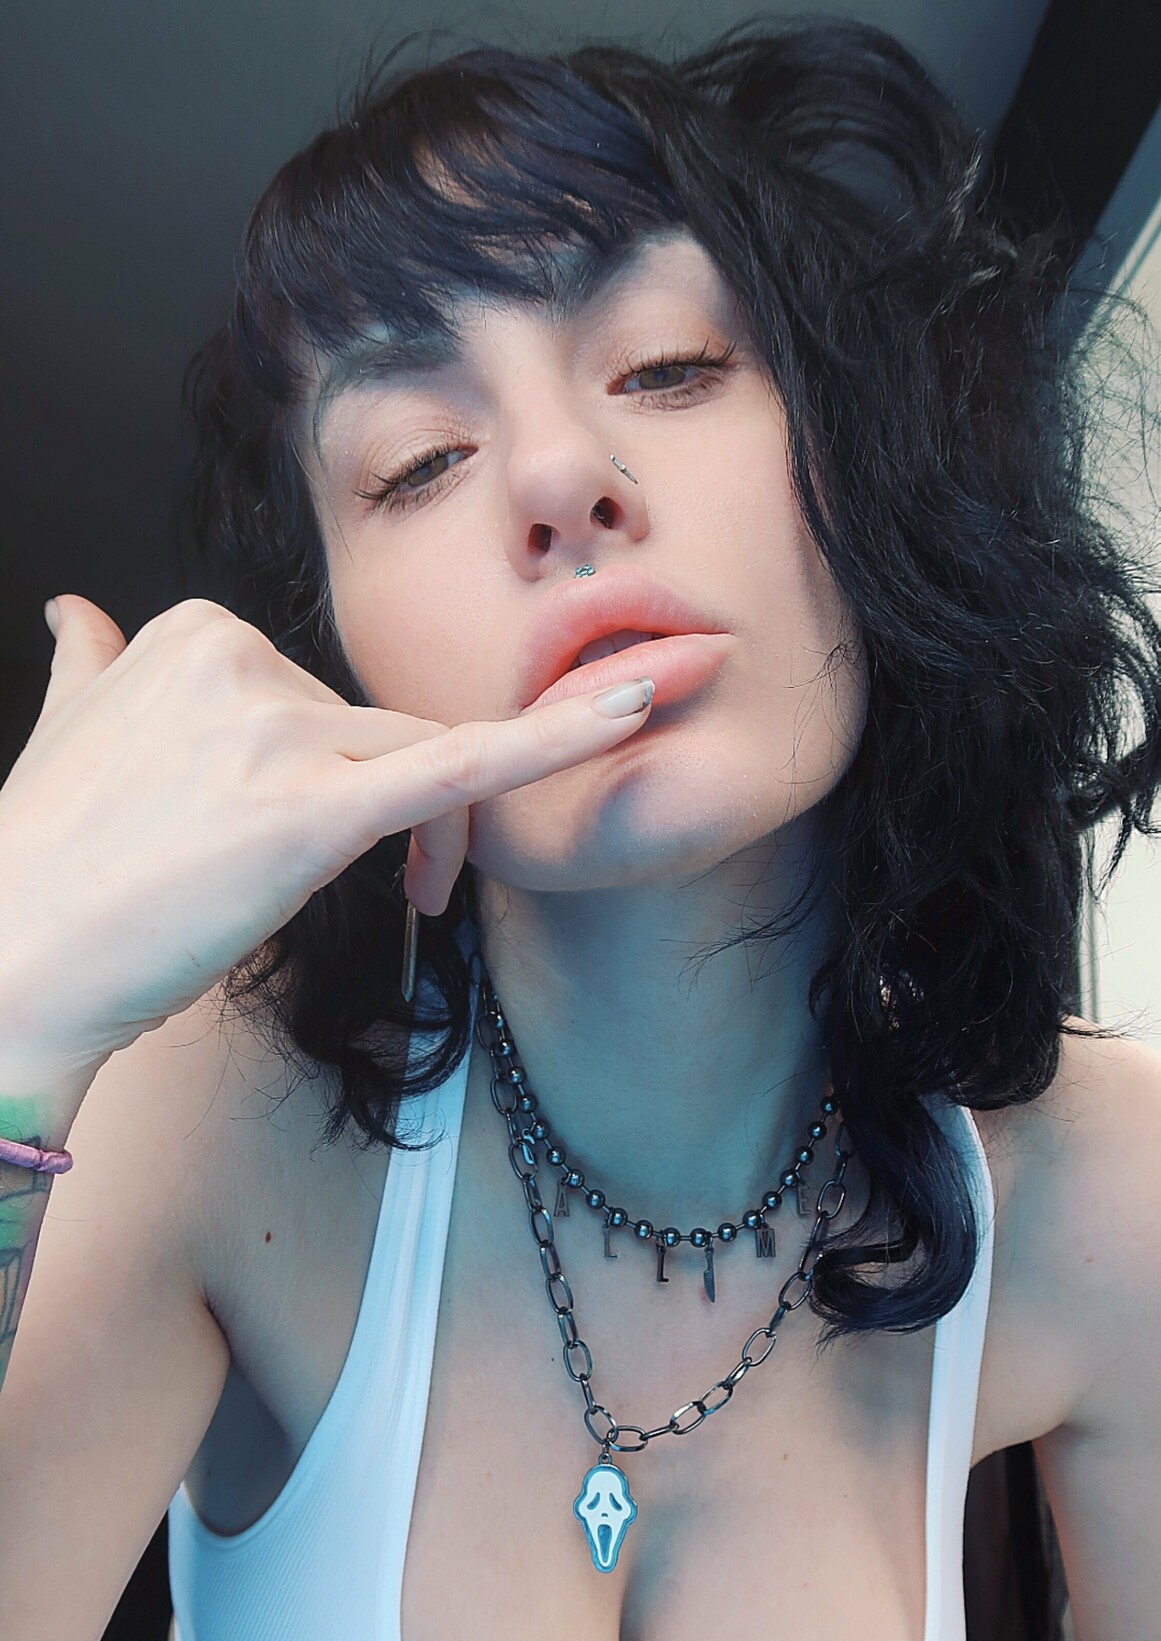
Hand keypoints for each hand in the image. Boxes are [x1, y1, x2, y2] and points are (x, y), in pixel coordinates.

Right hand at [0, 595, 652, 1072]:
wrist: (17, 963)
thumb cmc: (47, 870)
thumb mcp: (64, 732)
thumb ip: (90, 665)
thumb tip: (79, 616)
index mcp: (193, 633)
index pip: (331, 693)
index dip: (357, 770)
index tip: (338, 836)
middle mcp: (238, 662)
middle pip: (386, 727)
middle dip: (411, 810)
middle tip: (414, 891)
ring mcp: (275, 730)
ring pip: (424, 759)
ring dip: (447, 835)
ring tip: (424, 901)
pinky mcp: (312, 809)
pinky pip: (461, 766)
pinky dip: (556, 740)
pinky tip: (635, 713)